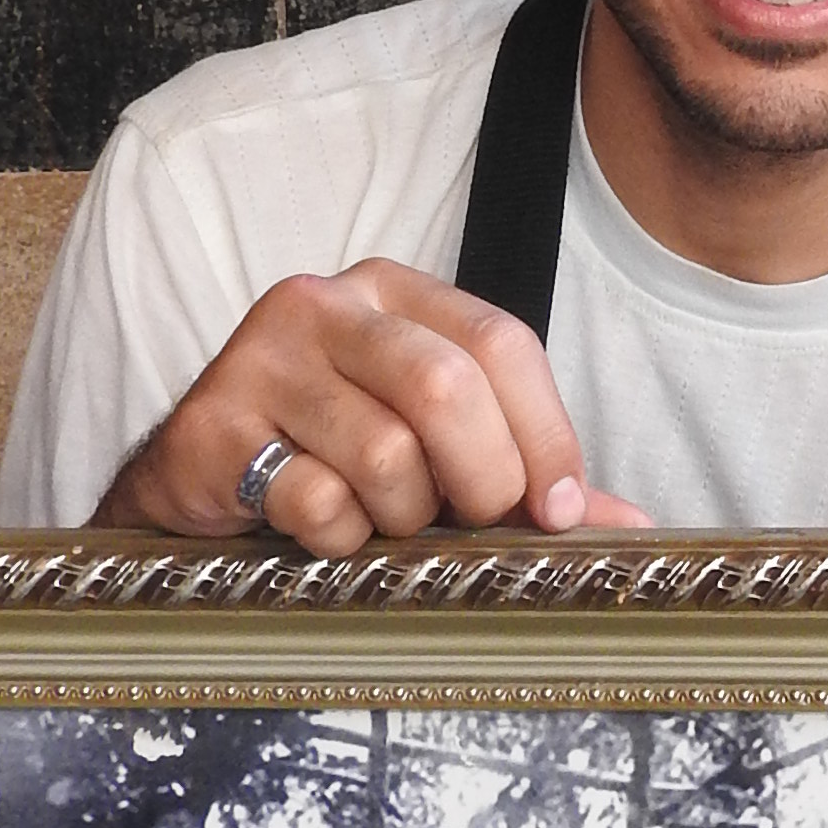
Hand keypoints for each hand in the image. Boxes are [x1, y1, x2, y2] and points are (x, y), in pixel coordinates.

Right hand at [97, 263, 655, 546]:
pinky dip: (339, 536)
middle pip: (446, 387)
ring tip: (380, 520)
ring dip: (402, 516)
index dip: (546, 435)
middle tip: (471, 522)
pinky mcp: (213, 425)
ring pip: (384, 453)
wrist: (195, 477)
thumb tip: (631, 522)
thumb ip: (523, 470)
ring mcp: (261, 358)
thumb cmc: (332, 452)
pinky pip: (314, 499)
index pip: (501, 343)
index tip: (560, 508)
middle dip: (482, 479)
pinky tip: (322, 529)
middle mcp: (327, 305)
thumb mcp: (431, 443)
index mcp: (395, 291)